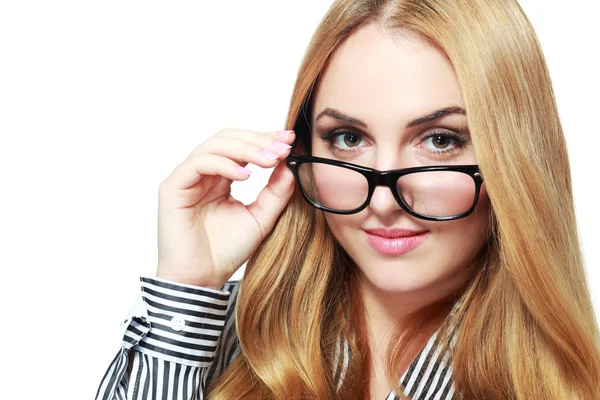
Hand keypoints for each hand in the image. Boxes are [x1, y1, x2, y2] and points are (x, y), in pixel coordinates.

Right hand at [156, 128, 295, 288]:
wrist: (202, 279)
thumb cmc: (227, 251)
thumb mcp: (261, 217)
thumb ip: (276, 192)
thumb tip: (290, 164)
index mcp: (222, 177)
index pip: (242, 146)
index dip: (265, 139)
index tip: (290, 139)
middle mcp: (203, 173)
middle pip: (228, 139)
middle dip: (258, 140)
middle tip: (283, 147)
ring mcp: (187, 178)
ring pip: (214, 146)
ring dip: (245, 149)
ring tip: (269, 160)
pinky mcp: (173, 188)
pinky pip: (198, 164)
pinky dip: (224, 165)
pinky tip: (246, 176)